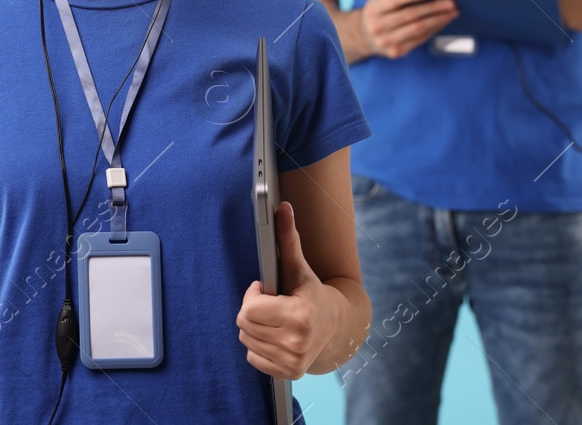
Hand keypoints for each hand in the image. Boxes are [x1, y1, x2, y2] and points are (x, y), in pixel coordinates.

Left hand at [237, 202, 342, 379]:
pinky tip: (276, 336)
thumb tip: (282, 208)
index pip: (248, 309)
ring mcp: (292, 361)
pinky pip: (252, 357)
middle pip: (244, 324)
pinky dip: (259, 346)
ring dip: (255, 327)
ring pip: (246, 339)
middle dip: (252, 309)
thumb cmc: (312, 293)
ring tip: (274, 318)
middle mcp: (296, 342)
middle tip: (270, 304)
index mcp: (299, 315)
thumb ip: (287, 238)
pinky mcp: (288, 373)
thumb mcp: (299, 267)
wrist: (337, 328)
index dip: (253, 296)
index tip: (265, 290)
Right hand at [358, 0, 456, 59]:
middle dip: (433, 8)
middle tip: (451, 2)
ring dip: (438, 20)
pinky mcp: (397, 52)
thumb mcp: (379, 0)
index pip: (393, 0)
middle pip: (410, 16)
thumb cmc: (378, 12)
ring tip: (453, 12)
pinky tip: (444, 21)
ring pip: (418, 29)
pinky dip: (434, 29)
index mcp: (373, 9)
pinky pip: (420, 39)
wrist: (364, 36)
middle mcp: (377, 27)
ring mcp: (386, 42)